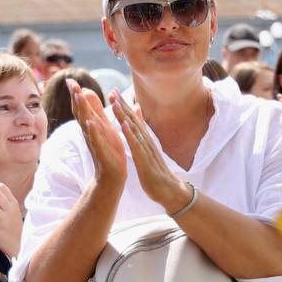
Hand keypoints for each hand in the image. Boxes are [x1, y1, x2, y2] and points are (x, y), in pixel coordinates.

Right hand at [70, 80, 126, 189]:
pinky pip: (96, 140)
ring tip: (78, 95)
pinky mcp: (102, 151)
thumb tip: (88, 91)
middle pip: (80, 112)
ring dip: (82, 109)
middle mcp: (90, 132)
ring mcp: (95, 141)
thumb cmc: (108, 149)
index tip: (70, 80)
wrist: (111, 175)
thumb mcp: (102, 126)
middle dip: (76, 97)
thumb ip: (96, 110)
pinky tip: (91, 122)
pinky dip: (93, 131)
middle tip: (70, 83)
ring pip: (86, 123)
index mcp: (92, 125)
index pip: (82, 107)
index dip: (76, 94)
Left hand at [110, 89, 191, 213]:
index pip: (133, 119)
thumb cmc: (156, 171)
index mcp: (145, 140)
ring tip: (116, 103)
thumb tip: (138, 127)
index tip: (114, 92)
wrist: (168, 190)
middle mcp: (146, 141)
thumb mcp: (148, 152)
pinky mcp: (145, 161)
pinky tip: (124, 125)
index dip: (123, 105)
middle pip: (133, 120)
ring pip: (134, 130)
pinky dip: (130, 135)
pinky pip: (137, 146)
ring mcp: (146, 150)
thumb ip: (143, 138)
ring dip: (125, 116)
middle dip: (123, 105)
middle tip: (113, 91)